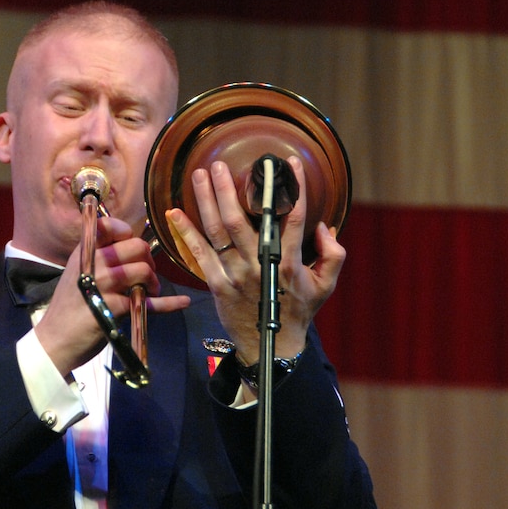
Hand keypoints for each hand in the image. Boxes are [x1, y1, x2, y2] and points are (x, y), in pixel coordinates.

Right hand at [35, 217, 190, 374]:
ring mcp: (104, 285)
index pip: (109, 226)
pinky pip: (148, 302)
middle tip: (147, 275)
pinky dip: (168, 303)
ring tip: (150, 292)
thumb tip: (132, 249)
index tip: (131, 245)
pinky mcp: (114, 308)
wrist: (56, 341)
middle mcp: (94, 263)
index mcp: (84, 253)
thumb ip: (98, 260)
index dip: (126, 232)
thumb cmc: (69, 308)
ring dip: (154, 283)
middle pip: (135, 247)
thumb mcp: (77, 275)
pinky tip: (182, 302)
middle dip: (148, 260)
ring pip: (143, 271)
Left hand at [164, 156, 344, 363]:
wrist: (272, 345)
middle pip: (241, 219)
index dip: (292, 189)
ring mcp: (236, 274)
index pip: (292, 218)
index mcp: (289, 261)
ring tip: (199, 175)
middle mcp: (259, 264)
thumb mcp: (326, 284)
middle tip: (220, 165)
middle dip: (229, 189)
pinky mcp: (217, 284)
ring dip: (206, 201)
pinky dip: (185, 232)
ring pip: (218, 231)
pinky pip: (199, 254)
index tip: (288, 164)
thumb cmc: (298, 310)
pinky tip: (175, 213)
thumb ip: (333, 254)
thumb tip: (323, 227)